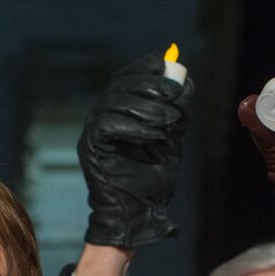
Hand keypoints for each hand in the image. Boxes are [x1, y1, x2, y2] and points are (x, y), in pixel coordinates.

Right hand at [79, 53, 194, 247]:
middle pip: (120, 85)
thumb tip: (185, 81)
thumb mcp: (172, 138)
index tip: (167, 65)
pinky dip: (134, 127)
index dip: (145, 67)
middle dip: (150, 85)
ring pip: (115, 102)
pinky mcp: (89, 146)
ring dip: (147, 108)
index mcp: (119, 110)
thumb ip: (176, 110)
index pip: (126, 77)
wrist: (139, 210)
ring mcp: (93, 130)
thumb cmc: (154, 177)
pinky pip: (107, 125)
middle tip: (174, 94)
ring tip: (170, 121)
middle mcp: (102, 115)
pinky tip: (154, 136)